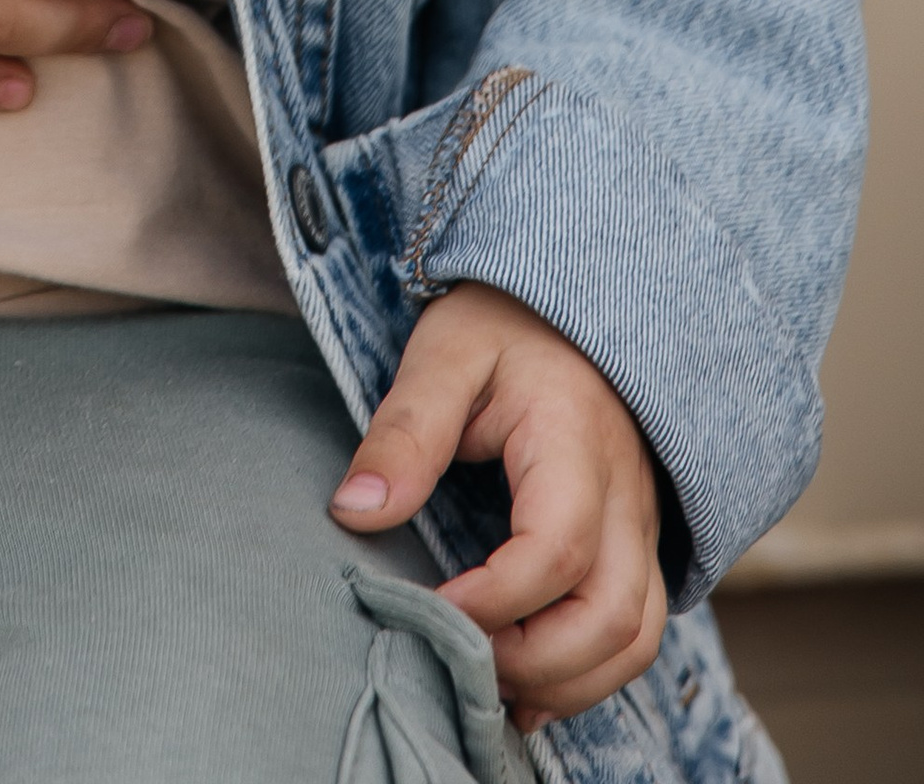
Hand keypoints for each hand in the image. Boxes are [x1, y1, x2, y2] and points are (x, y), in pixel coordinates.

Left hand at [330, 285, 667, 727]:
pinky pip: (635, 632)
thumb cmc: (499, 325)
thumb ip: (404, 432)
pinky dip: (588, 674)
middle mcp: (626, 494)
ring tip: (487, 685)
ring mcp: (640, 525)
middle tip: (457, 658)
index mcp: (576, 439)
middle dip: (532, 660)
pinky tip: (526, 686)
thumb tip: (353, 513)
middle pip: (610, 616)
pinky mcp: (635, 545)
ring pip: (633, 639)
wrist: (564, 308)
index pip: (555, 549)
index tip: (428, 605)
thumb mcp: (441, 354)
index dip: (494, 599)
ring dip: (565, 681)